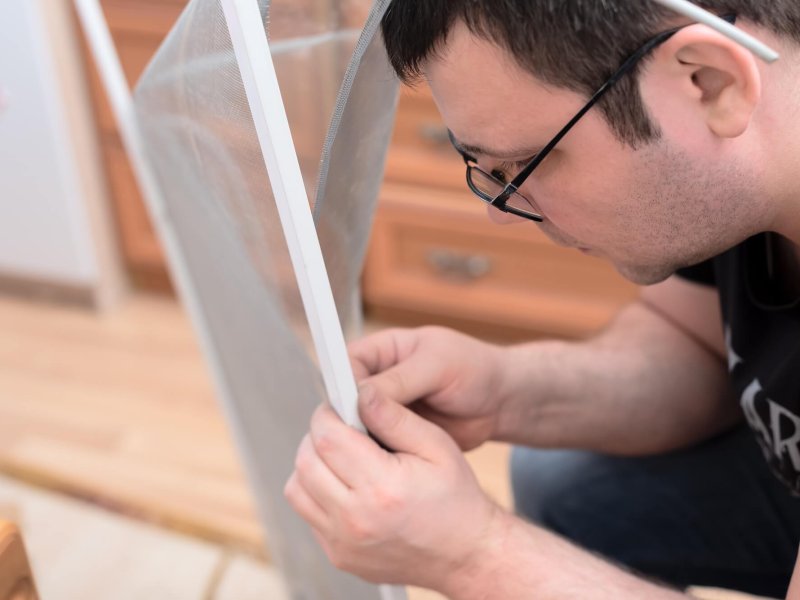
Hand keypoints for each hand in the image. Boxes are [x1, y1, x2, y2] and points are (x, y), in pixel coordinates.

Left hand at [284, 391, 500, 590]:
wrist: (465, 555)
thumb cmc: (456, 498)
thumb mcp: (437, 446)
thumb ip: (396, 418)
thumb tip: (362, 394)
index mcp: (382, 488)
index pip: (327, 438)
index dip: (327, 415)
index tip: (339, 408)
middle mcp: (356, 519)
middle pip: (305, 462)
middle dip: (317, 436)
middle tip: (342, 430)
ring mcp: (343, 542)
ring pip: (296, 488)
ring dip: (312, 465)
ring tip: (343, 457)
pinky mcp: (338, 555)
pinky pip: (308, 513)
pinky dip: (318, 493)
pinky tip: (347, 485)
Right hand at [349, 326, 505, 450]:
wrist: (500, 401)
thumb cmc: (474, 369)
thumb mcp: (437, 365)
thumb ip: (399, 379)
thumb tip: (361, 396)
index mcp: (380, 352)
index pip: (344, 366)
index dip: (343, 388)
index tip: (352, 410)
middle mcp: (376, 380)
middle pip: (343, 400)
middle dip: (350, 420)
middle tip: (365, 438)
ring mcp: (383, 411)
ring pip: (356, 428)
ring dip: (364, 441)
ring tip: (378, 454)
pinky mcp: (394, 435)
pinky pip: (376, 447)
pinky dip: (378, 457)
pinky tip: (386, 468)